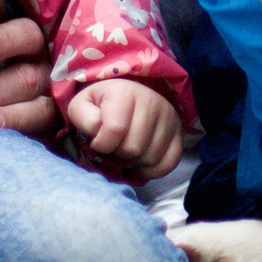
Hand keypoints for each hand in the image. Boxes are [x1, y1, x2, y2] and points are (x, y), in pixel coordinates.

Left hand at [0, 0, 57, 138]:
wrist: (19, 87)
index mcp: (34, 41)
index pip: (26, 35)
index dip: (4, 40)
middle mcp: (48, 69)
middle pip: (26, 78)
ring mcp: (52, 100)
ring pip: (37, 109)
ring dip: (7, 116)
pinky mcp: (50, 128)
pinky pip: (39, 134)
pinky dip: (17, 135)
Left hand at [66, 79, 183, 179]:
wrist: (129, 94)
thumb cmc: (102, 104)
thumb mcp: (82, 105)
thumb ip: (83, 118)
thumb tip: (99, 133)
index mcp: (125, 92)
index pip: (114, 130)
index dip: (101, 144)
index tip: (98, 141)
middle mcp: (152, 101)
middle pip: (133, 148)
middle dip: (117, 153)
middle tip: (114, 146)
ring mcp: (169, 117)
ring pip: (150, 158)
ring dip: (133, 162)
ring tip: (127, 149)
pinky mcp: (179, 133)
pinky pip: (168, 163)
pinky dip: (152, 170)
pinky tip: (141, 160)